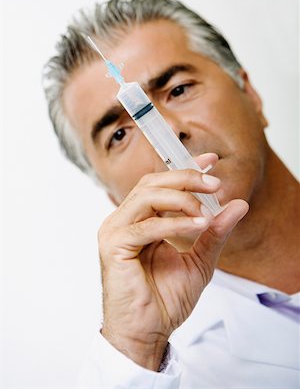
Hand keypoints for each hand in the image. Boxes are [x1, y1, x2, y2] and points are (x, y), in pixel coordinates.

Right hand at [98, 153, 248, 369]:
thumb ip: (214, 232)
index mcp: (138, 220)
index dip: (184, 168)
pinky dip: (174, 223)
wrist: (148, 333)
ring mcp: (115, 230)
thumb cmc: (165, 299)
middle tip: (215, 185)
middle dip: (185, 178)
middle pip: (151, 182)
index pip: (159, 183)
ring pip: (146, 196)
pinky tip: (197, 226)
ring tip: (206, 214)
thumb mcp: (199, 260)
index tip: (210, 160)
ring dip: (181, 199)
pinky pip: (146, 225)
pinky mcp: (113, 246)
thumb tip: (238, 205)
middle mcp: (123, 219)